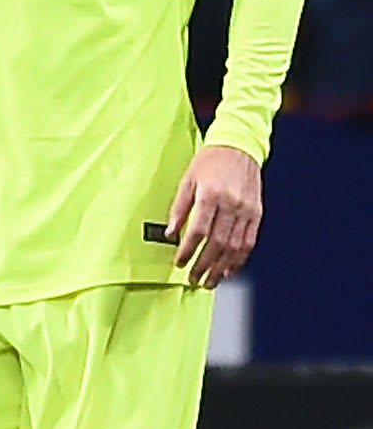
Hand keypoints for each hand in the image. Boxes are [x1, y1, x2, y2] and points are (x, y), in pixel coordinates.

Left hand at [167, 143, 261, 287]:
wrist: (239, 147)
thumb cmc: (210, 162)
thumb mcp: (187, 180)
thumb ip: (179, 208)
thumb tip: (170, 232)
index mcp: (211, 195)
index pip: (198, 230)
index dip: (188, 250)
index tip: (179, 263)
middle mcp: (231, 204)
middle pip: (217, 243)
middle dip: (204, 265)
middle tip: (194, 279)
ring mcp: (246, 210)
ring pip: (235, 246)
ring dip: (222, 267)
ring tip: (210, 281)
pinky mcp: (256, 213)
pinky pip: (249, 241)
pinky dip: (240, 258)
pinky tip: (230, 269)